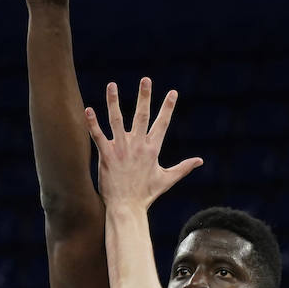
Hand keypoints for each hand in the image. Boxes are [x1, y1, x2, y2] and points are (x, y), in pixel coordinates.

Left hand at [85, 79, 202, 208]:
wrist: (127, 208)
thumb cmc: (146, 194)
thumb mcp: (167, 179)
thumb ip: (183, 167)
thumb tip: (200, 161)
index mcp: (152, 149)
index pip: (162, 123)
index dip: (168, 107)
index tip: (172, 92)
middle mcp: (137, 145)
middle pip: (141, 115)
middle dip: (145, 96)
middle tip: (146, 79)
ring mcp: (121, 149)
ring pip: (116, 120)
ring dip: (113, 102)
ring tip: (112, 85)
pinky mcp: (106, 156)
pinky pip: (98, 136)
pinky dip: (93, 123)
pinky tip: (88, 109)